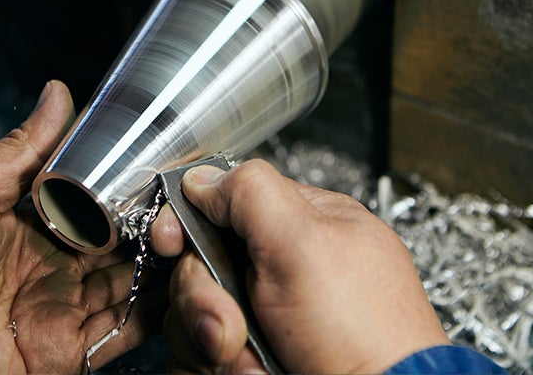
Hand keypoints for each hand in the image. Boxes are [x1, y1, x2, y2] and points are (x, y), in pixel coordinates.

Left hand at [0, 81, 165, 372]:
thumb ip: (20, 152)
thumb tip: (59, 95)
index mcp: (30, 223)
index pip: (99, 202)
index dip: (135, 189)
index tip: (170, 170)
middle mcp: (52, 266)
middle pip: (123, 245)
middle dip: (158, 228)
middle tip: (193, 209)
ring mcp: (60, 309)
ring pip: (132, 287)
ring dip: (164, 269)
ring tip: (198, 244)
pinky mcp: (63, 352)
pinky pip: (122, 334)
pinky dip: (156, 316)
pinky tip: (184, 293)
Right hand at [152, 160, 449, 372]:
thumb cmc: (363, 331)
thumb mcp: (307, 243)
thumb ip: (252, 194)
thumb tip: (205, 178)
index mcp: (297, 226)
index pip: (221, 205)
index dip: (187, 221)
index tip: (168, 241)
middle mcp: (277, 270)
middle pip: (200, 266)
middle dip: (206, 298)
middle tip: (233, 324)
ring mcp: (265, 317)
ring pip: (195, 316)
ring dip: (213, 343)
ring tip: (255, 362)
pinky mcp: (252, 355)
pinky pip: (202, 355)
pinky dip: (220, 368)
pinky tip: (255, 371)